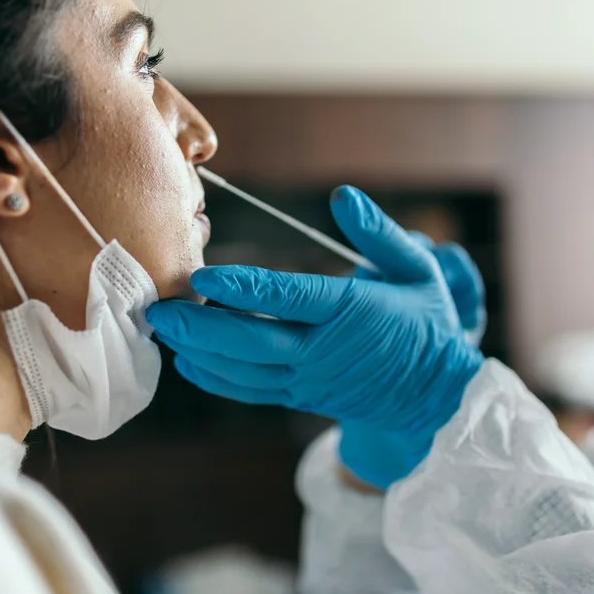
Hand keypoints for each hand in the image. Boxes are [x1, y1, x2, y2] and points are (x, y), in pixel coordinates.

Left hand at [146, 187, 484, 486]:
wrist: (433, 397)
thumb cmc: (425, 322)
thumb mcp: (418, 269)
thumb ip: (378, 233)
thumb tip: (342, 195)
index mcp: (350, 312)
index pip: (290, 298)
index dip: (244, 287)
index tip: (204, 275)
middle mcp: (323, 350)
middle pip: (253, 342)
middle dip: (202, 327)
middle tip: (159, 310)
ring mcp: (308, 379)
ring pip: (244, 370)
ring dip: (201, 350)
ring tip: (164, 329)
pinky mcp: (299, 397)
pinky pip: (250, 391)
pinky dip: (216, 378)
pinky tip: (189, 359)